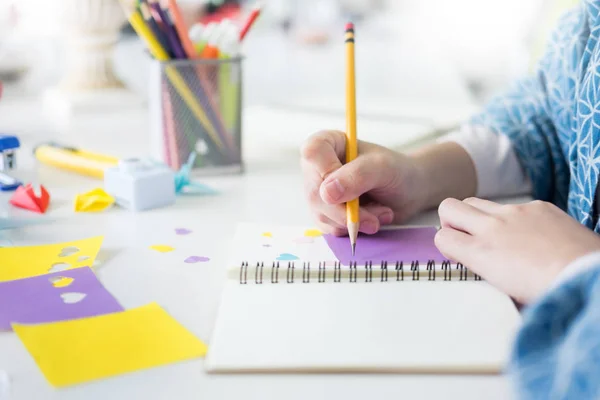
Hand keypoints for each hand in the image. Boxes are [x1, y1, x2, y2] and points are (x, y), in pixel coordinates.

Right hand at [300, 130, 424, 235]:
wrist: (408, 192)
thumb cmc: (396, 171)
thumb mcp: (383, 168)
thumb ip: (357, 176)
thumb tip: (327, 193)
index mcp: (329, 144)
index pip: (312, 152)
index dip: (327, 171)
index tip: (350, 186)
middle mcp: (318, 167)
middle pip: (315, 192)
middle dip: (348, 210)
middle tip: (375, 216)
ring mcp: (319, 192)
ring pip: (323, 215)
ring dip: (356, 221)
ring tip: (381, 212)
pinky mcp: (325, 213)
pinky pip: (330, 228)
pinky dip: (354, 229)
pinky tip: (372, 219)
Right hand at [435, 198, 599, 302]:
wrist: (587, 276)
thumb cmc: (547, 293)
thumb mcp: (503, 290)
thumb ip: (483, 269)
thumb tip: (476, 260)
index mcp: (480, 253)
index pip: (441, 237)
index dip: (447, 245)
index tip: (459, 253)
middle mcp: (492, 227)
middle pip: (449, 207)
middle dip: (451, 220)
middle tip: (466, 235)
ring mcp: (514, 212)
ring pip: (477, 202)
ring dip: (478, 216)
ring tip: (497, 235)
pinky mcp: (537, 205)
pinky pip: (513, 205)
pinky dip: (514, 217)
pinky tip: (532, 234)